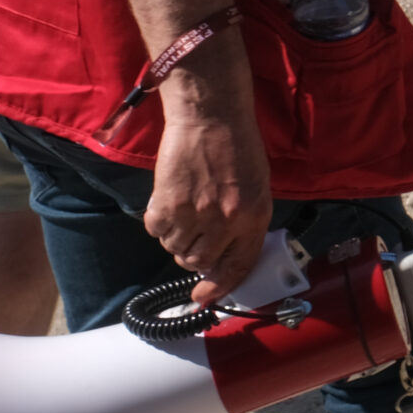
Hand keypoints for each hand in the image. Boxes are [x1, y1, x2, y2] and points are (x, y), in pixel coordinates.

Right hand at [145, 110, 272, 302]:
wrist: (211, 116)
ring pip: (176, 249)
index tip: (204, 296)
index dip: (220, 286)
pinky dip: (159, 224)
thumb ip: (244, 222)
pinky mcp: (167, 204)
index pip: (238, 266)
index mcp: (254, 216)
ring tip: (183, 210)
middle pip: (200, 262)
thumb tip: (224, 256)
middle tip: (194, 233)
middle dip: (195, 254)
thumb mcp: (256, 187)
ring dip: (176, 237)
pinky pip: (156, 231)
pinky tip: (168, 202)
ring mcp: (195, 214)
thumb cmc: (237, 147)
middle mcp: (226, 221)